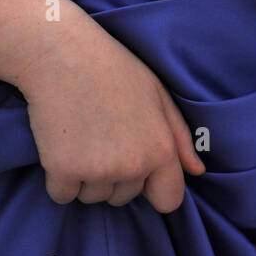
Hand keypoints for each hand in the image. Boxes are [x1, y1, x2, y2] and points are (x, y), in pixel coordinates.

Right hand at [13, 7, 204, 212]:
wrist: (63, 54)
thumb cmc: (114, 70)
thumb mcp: (158, 97)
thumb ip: (180, 139)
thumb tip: (197, 171)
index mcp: (162, 149)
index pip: (168, 201)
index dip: (153, 190)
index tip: (138, 175)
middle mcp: (134, 166)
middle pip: (124, 198)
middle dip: (113, 176)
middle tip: (102, 135)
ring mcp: (98, 170)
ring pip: (92, 197)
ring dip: (85, 178)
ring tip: (82, 136)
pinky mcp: (63, 170)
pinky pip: (62, 195)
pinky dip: (58, 178)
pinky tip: (61, 144)